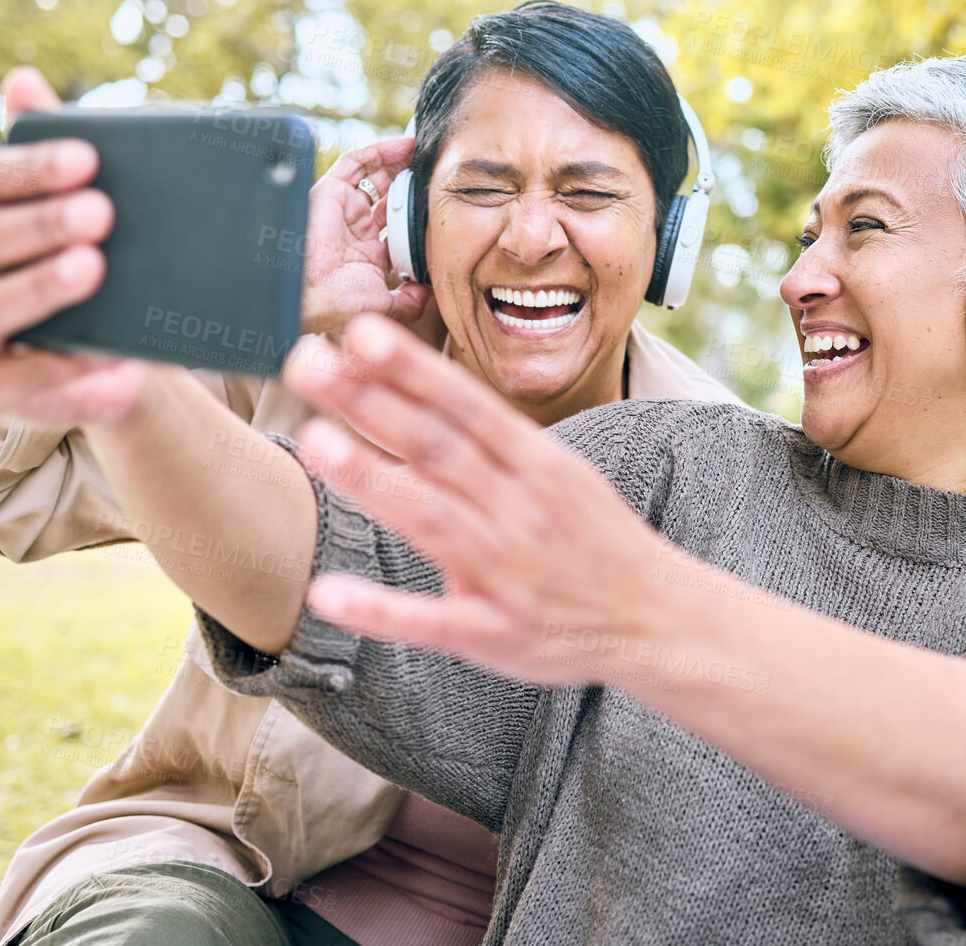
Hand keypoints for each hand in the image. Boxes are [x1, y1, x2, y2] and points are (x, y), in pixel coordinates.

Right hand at [0, 66, 147, 424]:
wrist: (105, 351)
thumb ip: (53, 153)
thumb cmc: (87, 262)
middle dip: (36, 225)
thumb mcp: (78, 212)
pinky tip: (120, 373)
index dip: (29, 168)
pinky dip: (71, 383)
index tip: (88, 158)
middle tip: (100, 214)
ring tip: (93, 272)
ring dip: (37, 292)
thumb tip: (23, 80)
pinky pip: (17, 391)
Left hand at [281, 313, 686, 685]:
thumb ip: (488, 446)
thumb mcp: (561, 476)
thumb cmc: (597, 541)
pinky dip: (380, 610)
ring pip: (430, 518)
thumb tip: (410, 402)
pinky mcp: (493, 632)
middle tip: (308, 363)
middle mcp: (520, 510)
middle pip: (437, 448)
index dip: (414, 368)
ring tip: (314, 443)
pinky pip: (430, 621)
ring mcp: (506, 573)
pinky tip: (328, 593)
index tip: (360, 332)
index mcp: (540, 466)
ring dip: (372, 480)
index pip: (467, 406)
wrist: (657, 620)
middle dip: (371, 403)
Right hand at [300, 137, 432, 336]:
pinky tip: (403, 146)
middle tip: (435, 171)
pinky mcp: (331, 191)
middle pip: (388, 195)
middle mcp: (357, 228)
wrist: (308, 294)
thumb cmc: (339, 304)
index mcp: (370, 253)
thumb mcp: (386, 305)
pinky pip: (356, 162)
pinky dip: (379, 151)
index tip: (441, 202)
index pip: (399, 225)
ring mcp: (344, 208)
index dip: (419, 212)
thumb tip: (429, 290)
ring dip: (399, 162)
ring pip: (374, 175)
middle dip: (411, 183)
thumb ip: (410, 300)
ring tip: (424, 152)